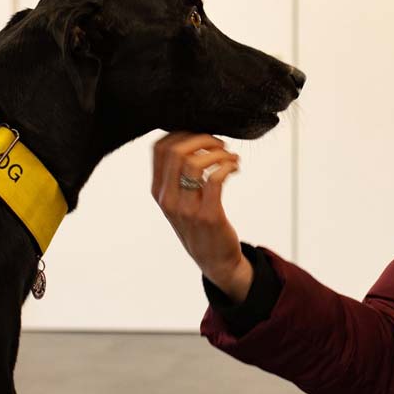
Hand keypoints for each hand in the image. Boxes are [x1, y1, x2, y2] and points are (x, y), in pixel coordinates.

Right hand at [152, 132, 252, 302]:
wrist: (215, 260)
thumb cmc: (199, 224)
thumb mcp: (180, 200)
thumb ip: (179, 174)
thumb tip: (192, 138)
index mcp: (159, 191)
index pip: (158, 149)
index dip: (181, 133)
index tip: (200, 135)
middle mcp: (168, 199)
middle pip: (176, 151)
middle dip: (201, 138)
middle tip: (219, 143)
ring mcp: (186, 209)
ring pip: (195, 162)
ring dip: (218, 152)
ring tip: (230, 156)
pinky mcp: (208, 215)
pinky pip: (215, 178)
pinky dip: (228, 165)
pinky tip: (235, 167)